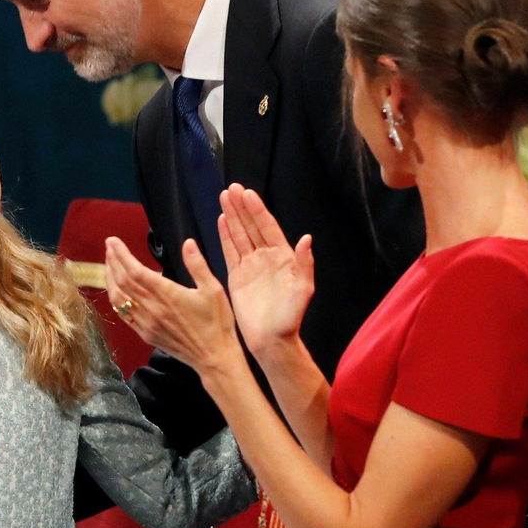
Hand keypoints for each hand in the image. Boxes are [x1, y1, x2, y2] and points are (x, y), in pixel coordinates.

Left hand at [104, 236, 242, 376]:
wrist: (214, 357)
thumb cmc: (217, 322)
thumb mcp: (213, 289)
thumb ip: (197, 265)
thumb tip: (187, 243)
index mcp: (167, 294)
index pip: (135, 270)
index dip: (120, 255)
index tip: (112, 241)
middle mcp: (152, 308)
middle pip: (122, 282)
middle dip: (112, 262)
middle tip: (109, 247)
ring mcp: (146, 323)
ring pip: (119, 298)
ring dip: (110, 280)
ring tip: (109, 266)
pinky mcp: (146, 334)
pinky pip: (124, 315)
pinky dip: (116, 300)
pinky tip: (117, 292)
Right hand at [217, 184, 314, 357]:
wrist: (272, 340)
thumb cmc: (290, 318)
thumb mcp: (302, 291)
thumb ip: (304, 264)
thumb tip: (307, 239)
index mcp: (284, 258)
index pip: (268, 228)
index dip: (258, 210)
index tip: (248, 194)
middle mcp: (267, 258)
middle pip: (252, 226)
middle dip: (242, 207)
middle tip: (232, 188)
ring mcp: (251, 265)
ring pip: (240, 235)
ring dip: (232, 216)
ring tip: (224, 196)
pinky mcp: (237, 276)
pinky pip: (230, 251)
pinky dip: (225, 235)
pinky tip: (221, 220)